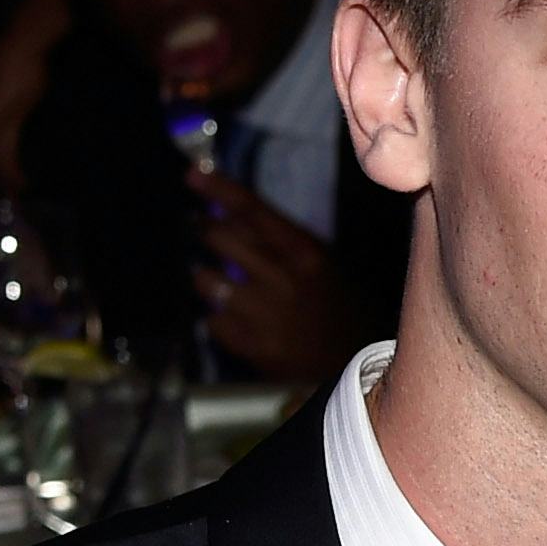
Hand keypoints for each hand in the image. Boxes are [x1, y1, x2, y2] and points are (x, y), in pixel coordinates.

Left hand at [189, 171, 356, 386]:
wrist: (355, 370)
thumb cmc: (340, 313)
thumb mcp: (323, 267)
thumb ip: (282, 242)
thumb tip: (233, 216)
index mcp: (306, 254)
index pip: (253, 210)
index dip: (218, 189)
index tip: (191, 175)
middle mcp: (284, 279)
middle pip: (223, 238)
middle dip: (205, 230)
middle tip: (200, 229)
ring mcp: (266, 314)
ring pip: (208, 280)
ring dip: (205, 276)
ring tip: (213, 279)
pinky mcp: (252, 346)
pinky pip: (213, 320)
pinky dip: (218, 317)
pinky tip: (233, 319)